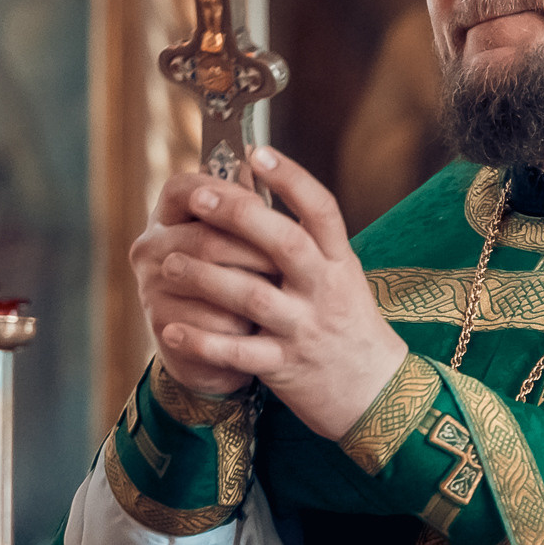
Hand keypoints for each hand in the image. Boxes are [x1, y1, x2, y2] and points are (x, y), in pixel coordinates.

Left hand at [150, 147, 409, 441]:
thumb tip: (253, 180)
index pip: (321, 210)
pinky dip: (202, 340)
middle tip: (198, 197)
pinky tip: (171, 328)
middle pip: (284, 244)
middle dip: (239, 217)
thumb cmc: (346, 321)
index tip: (258, 153)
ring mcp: (305, 328)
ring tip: (168, 263)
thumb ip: (303, 237)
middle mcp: (324, 289)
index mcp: (338, 260)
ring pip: (251, 296)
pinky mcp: (285, 365)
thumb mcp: (339, 273)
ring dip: (205, 278)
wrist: (375, 391)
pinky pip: (238, 352)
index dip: (291, 179)